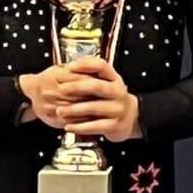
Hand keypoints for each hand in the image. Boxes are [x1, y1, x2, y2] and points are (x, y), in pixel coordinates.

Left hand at [19, 60, 140, 140]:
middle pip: (96, 86)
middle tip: (61, 89)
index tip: (70, 67)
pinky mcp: (114, 126)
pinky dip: (80, 127)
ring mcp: (117, 110)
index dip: (85, 65)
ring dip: (74, 110)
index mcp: (114, 79)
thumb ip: (91, 73)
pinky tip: (69, 126)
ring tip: (60, 111)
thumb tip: (71, 65)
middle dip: (76, 87)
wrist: (131, 117)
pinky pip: (95, 126)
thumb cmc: (112, 98)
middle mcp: (117, 92)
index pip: (101, 66)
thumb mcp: (107, 81)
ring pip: (93, 108)